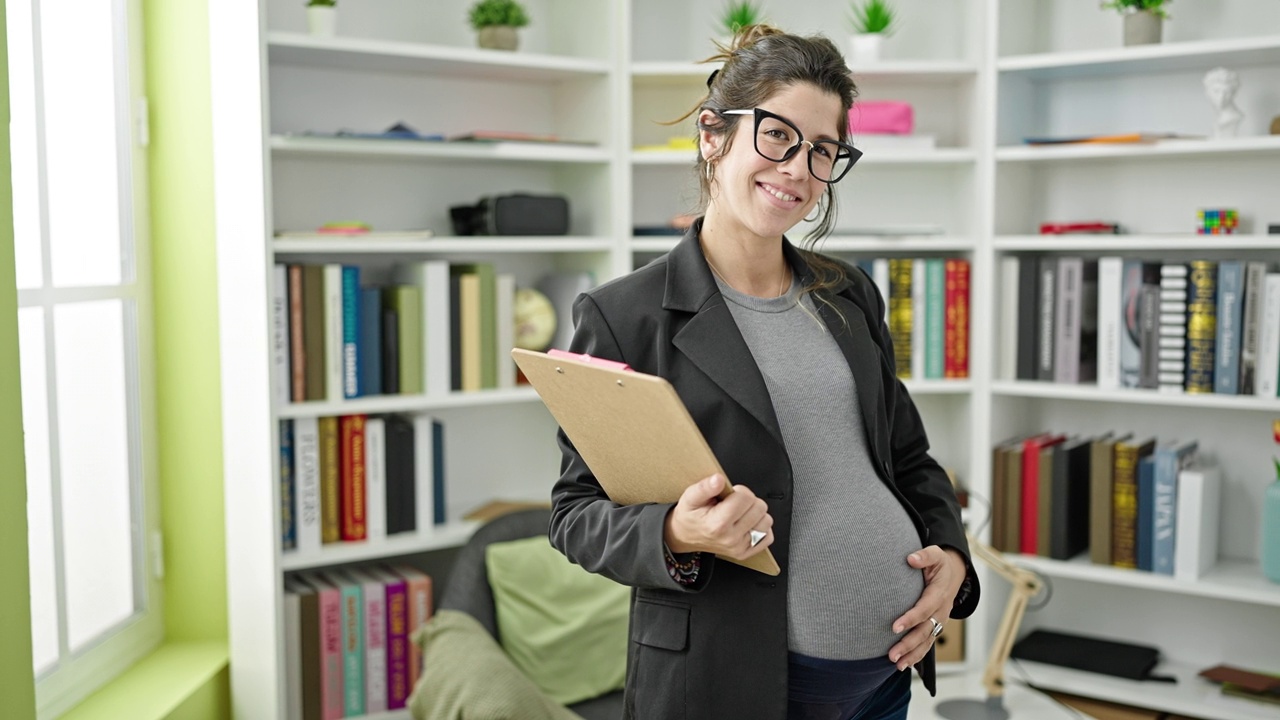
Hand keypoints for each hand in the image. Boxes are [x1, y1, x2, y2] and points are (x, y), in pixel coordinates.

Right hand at [664, 474, 773, 559]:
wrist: (684, 536)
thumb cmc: (689, 516)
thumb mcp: (690, 497)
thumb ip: (705, 487)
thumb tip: (719, 479)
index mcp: (718, 524)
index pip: (746, 498)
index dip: (739, 490)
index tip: (730, 495)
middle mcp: (731, 538)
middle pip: (760, 508)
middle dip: (748, 500)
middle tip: (733, 504)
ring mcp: (739, 547)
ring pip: (766, 521)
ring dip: (755, 513)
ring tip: (739, 513)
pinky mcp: (745, 553)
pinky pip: (767, 537)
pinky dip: (760, 528)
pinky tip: (747, 524)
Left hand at [887, 546, 966, 670]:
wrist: (952, 573)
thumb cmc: (939, 563)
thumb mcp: (935, 554)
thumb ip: (924, 556)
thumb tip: (911, 559)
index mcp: (939, 594)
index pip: (924, 609)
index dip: (910, 619)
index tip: (894, 627)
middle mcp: (941, 610)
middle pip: (924, 631)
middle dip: (908, 644)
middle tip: (892, 654)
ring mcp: (939, 620)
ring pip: (926, 641)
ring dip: (912, 654)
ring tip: (896, 664)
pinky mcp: (935, 626)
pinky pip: (927, 643)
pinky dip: (917, 655)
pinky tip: (904, 664)